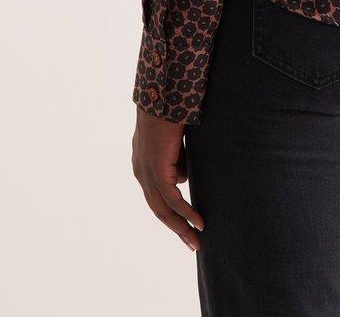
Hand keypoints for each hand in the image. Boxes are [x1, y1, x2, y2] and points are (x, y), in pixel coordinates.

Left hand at [132, 107, 205, 249]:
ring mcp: (146, 173)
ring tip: (197, 241)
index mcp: (142, 164)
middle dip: (177, 228)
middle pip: (158, 209)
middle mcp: (141, 172)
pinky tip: (199, 223)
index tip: (186, 226)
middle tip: (192, 244)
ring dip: (182, 227)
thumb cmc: (170, 111)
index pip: (156, 197)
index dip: (171, 213)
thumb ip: (177, 158)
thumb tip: (184, 176)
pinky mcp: (156, 170)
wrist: (161, 95)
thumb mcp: (174, 140)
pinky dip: (186, 212)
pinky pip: (172, 199)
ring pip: (163, 209)